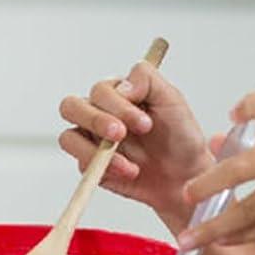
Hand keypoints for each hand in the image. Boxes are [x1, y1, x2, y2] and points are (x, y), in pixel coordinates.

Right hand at [57, 58, 211, 227]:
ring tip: (127, 163)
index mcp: (116, 94)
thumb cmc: (179, 136)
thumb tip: (122, 85)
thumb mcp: (172, 100)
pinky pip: (81, 165)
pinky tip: (130, 171)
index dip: (117, 105)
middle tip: (120, 134)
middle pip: (70, 107)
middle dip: (95, 121)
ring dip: (92, 150)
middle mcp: (98, 114)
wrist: (186, 174)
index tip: (144, 123)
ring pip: (67, 138)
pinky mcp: (91, 166)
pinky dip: (105, 170)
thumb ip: (147, 80)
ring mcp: (91, 141)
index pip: (99, 91)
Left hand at [177, 88, 254, 250]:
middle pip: (241, 169)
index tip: (231, 117)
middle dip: (207, 187)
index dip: (249, 107)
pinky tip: (224, 241)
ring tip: (191, 236)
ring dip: (216, 226)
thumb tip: (215, 142)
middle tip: (183, 198)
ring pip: (251, 208)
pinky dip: (242, 235)